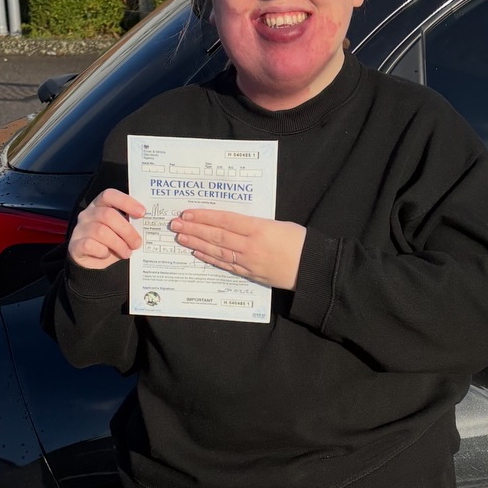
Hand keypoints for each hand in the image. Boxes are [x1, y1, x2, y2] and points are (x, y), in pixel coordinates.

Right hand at [68, 188, 144, 268]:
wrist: (91, 260)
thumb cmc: (110, 242)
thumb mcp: (121, 231)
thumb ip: (130, 225)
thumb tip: (147, 226)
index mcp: (100, 205)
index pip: (109, 195)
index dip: (126, 202)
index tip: (142, 212)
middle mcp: (88, 214)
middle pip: (108, 215)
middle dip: (127, 230)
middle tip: (137, 243)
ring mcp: (80, 228)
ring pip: (101, 231)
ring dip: (118, 244)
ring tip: (126, 252)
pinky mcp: (75, 244)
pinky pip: (90, 245)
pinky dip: (103, 252)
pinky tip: (107, 254)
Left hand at [170, 210, 306, 289]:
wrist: (312, 268)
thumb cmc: (300, 241)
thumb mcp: (279, 224)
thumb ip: (255, 223)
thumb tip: (232, 222)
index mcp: (259, 228)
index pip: (225, 220)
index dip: (204, 216)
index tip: (187, 213)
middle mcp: (250, 245)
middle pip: (217, 235)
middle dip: (194, 229)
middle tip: (175, 224)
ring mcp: (248, 262)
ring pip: (217, 250)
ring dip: (196, 243)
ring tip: (180, 237)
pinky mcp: (250, 274)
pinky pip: (226, 265)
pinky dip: (210, 258)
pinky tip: (197, 252)